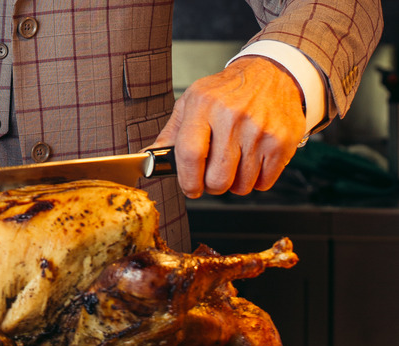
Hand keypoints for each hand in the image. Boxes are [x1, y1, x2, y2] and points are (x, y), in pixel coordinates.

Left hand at [153, 56, 305, 197]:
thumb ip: (170, 133)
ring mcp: (259, 130)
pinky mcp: (281, 141)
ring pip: (241, 185)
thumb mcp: (192, 102)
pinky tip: (253, 161)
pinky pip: (263, 183)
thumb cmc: (226, 92)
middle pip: (217, 179)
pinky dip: (256, 180)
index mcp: (203, 106)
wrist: (272, 74)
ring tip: (235, 163)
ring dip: (235, 183)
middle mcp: (232, 117)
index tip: (190, 188)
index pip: (190, 155)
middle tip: (213, 175)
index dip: (188, 180)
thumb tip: (148, 159)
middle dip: (212, 186)